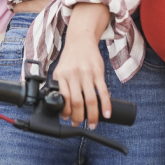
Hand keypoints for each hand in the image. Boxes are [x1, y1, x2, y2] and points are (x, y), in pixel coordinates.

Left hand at [53, 3, 111, 127]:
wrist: (81, 40)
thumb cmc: (70, 58)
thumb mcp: (60, 70)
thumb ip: (59, 85)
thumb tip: (58, 106)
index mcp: (61, 75)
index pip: (63, 98)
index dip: (66, 112)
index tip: (68, 119)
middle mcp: (73, 74)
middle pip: (77, 102)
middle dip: (78, 117)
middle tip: (79, 124)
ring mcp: (86, 73)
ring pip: (90, 99)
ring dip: (92, 115)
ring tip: (92, 123)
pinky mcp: (98, 72)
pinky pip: (103, 91)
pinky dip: (105, 105)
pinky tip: (106, 114)